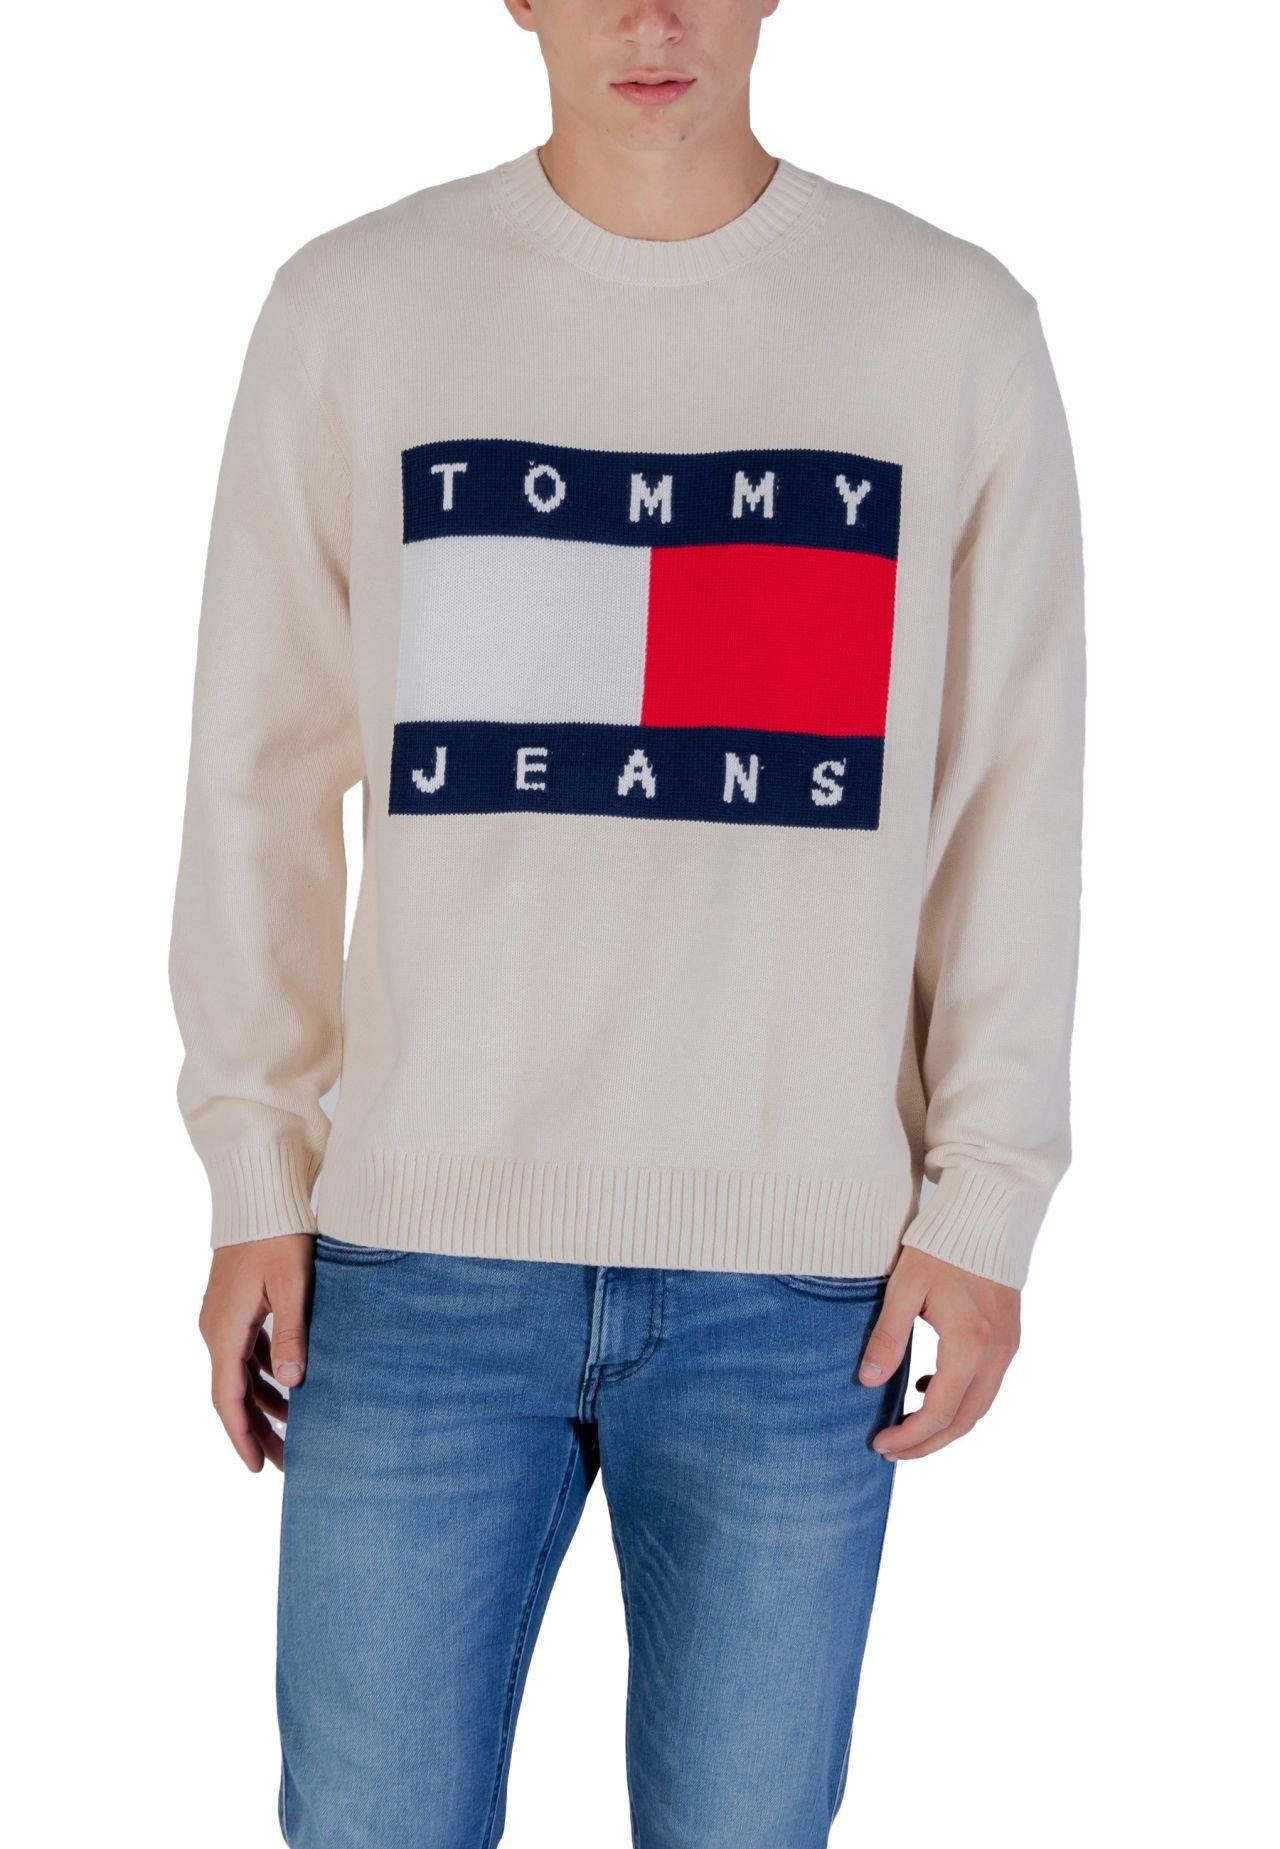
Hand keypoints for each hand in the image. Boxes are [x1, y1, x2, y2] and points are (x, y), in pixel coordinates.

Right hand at [198, 1233, 315, 1471]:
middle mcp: (216, 1328)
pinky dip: (264, 1375)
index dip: (242, 1436)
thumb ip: (291, 1334)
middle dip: (256, 1430)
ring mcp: (222, 1317)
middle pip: (233, 1392)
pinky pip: (245, 1352)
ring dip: (263, 1403)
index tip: (257, 1468)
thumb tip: (293, 1383)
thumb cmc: (280, 1236)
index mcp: (225, 1329)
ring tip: (292, 1432)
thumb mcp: (293, 1286)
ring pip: (240, 1374)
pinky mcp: (234, 1306)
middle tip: (284, 1463)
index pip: (228, 1397)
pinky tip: (290, 1387)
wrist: (260, 1194)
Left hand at [858, 1246, 1019, 1459]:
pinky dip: (961, 1400)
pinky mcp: (1010, 1338)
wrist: (987, 1216)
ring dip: (946, 1425)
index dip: (910, 1436)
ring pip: (980, 1407)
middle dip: (928, 1443)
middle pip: (964, 1421)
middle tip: (891, 1450)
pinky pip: (988, 1385)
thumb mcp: (904, 1288)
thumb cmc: (940, 1246)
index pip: (939, 1412)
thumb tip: (868, 1381)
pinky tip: (929, 1388)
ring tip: (907, 1428)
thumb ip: (887, 1337)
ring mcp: (1008, 1348)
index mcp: (968, 1345)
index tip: (880, 1444)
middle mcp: (995, 1354)